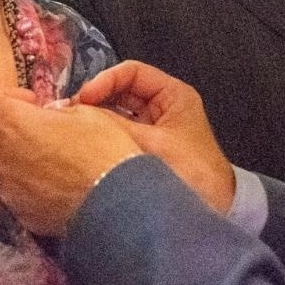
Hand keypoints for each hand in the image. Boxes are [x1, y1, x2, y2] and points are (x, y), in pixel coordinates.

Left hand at [0, 88, 143, 236]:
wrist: (118, 204)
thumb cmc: (104, 149)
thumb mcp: (85, 112)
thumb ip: (52, 112)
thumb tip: (44, 117)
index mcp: (12, 124)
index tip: (28, 102)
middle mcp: (1, 156)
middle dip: (12, 131)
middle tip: (44, 133)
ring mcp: (8, 189)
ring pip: (6, 167)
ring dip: (24, 160)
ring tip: (59, 164)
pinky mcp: (21, 213)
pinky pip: (20, 192)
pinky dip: (34, 186)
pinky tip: (61, 187)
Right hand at [75, 61, 234, 213]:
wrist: (213, 212)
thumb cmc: (191, 172)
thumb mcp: (150, 143)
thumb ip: (114, 125)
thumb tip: (76, 114)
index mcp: (174, 96)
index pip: (132, 73)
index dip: (106, 81)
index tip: (84, 99)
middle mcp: (164, 108)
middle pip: (122, 92)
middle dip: (97, 101)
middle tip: (72, 114)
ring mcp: (155, 129)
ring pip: (118, 113)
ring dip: (97, 119)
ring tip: (75, 128)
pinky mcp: (147, 150)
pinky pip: (120, 134)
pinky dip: (104, 136)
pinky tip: (86, 143)